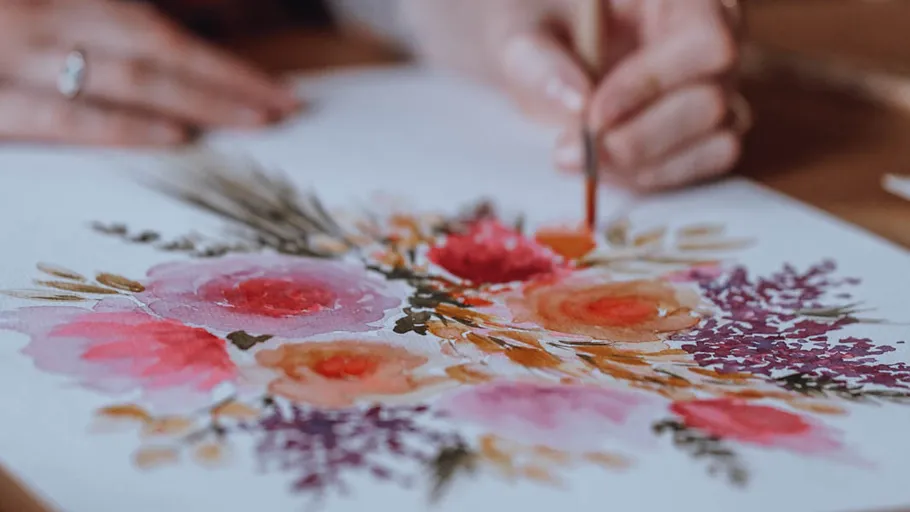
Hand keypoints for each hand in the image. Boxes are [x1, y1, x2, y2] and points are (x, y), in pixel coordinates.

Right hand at [0, 0, 300, 146]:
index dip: (224, 64)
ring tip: (249, 124)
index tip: (277, 93)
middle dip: (226, 87)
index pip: (163, 30)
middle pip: (156, 55)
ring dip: (195, 104)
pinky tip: (171, 138)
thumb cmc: (3, 10)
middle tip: (281, 112)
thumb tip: (176, 23)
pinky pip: (57, 116)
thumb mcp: (64, 5)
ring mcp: (12, 56)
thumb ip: (111, 10)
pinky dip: (117, 127)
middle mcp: (45, 16)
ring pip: (121, 82)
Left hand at [401, 0, 749, 191]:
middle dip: (641, 138)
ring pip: (717, 140)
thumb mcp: (519, 29)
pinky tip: (606, 172)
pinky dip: (655, 178)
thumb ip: (538, 60)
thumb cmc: (533, 25)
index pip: (705, 42)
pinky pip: (705, 166)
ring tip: (582, 162)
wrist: (530, 58)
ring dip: (646, 165)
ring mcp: (713, 90)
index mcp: (680, 0)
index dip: (653, 83)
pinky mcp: (702, 134)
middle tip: (577, 151)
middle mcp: (708, 43)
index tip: (594, 113)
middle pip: (712, 100)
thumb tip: (578, 102)